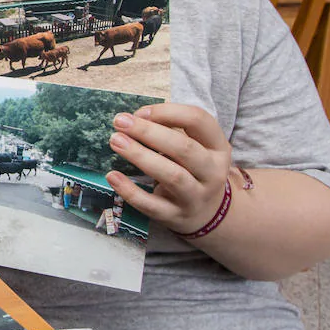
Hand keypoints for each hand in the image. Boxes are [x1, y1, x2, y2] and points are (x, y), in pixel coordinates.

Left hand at [105, 102, 232, 235]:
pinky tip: (112, 176)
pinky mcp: (175, 216)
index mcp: (218, 147)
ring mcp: (196, 197)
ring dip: (140, 156)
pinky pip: (151, 205)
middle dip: (149, 132)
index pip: (199, 120)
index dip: (168, 112)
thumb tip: (137, 118)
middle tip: (120, 122)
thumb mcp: (195, 146)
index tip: (140, 113)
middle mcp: (213, 173)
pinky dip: (130, 191)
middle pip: (184, 148)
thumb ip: (171, 128)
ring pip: (172, 176)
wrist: (206, 213)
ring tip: (115, 141)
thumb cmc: (193, 169)